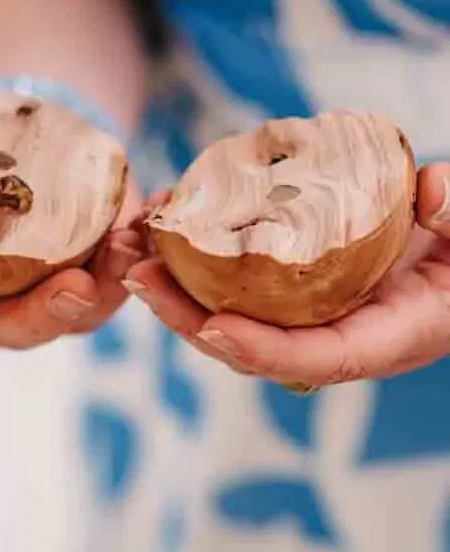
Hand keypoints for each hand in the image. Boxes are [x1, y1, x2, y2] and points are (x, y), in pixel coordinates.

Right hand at [0, 86, 143, 348]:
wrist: (37, 128)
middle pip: (8, 328)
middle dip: (41, 316)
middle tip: (72, 289)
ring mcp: (48, 289)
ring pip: (73, 315)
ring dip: (102, 291)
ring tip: (122, 251)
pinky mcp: (96, 273)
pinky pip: (116, 283)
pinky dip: (131, 263)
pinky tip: (140, 235)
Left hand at [124, 168, 449, 385]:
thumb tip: (430, 194)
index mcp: (388, 336)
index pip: (319, 357)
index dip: (265, 349)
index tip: (213, 326)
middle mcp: (340, 334)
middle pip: (254, 346)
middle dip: (190, 319)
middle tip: (138, 275)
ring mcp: (313, 314)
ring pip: (235, 318)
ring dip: (178, 291)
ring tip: (132, 252)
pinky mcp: (297, 288)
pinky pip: (241, 287)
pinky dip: (199, 266)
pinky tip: (167, 231)